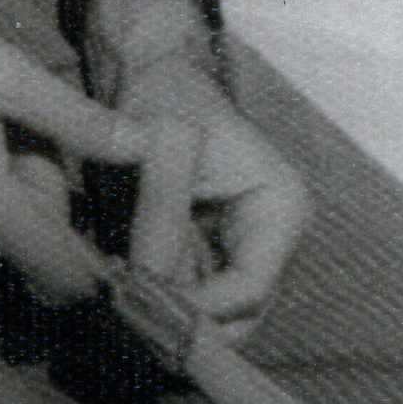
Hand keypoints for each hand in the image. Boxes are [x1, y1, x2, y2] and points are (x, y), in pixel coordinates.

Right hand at [0, 0, 146, 306]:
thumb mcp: (3, 74)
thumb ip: (75, 120)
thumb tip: (144, 147)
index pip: (67, 279)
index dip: (108, 272)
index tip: (133, 238)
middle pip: (41, 235)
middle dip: (52, 186)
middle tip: (32, 124)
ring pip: (8, 217)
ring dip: (18, 175)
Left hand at [113, 50, 310, 335]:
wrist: (150, 78)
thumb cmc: (162, 101)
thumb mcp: (162, 147)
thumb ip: (161, 208)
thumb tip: (147, 279)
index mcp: (281, 210)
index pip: (248, 289)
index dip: (198, 308)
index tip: (143, 304)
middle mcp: (272, 242)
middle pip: (238, 319)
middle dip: (186, 324)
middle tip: (130, 320)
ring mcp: (242, 256)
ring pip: (215, 321)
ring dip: (170, 321)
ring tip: (121, 310)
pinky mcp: (209, 263)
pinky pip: (190, 305)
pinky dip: (158, 307)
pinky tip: (122, 299)